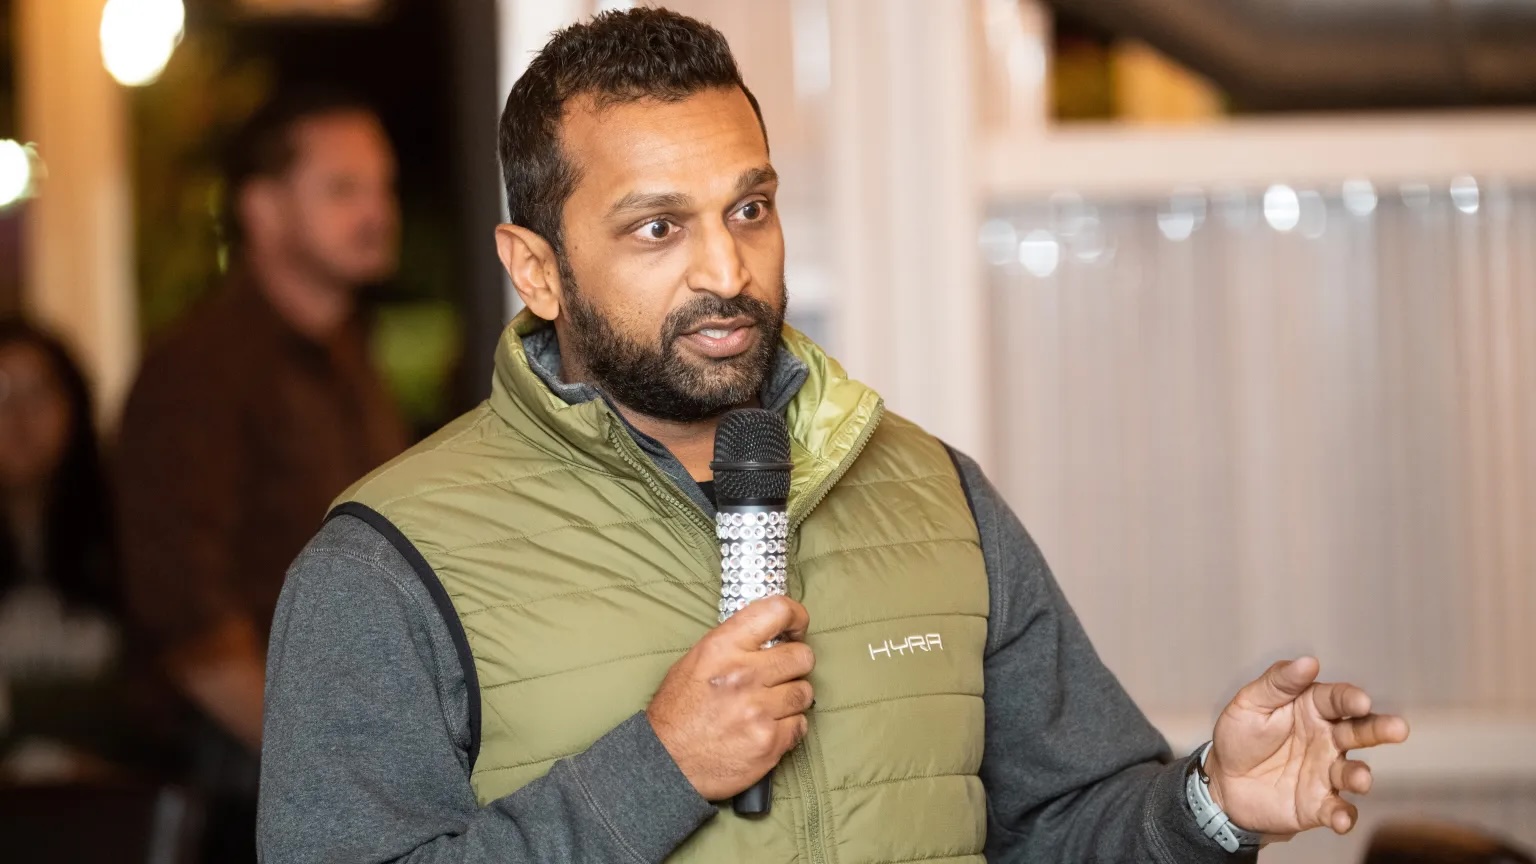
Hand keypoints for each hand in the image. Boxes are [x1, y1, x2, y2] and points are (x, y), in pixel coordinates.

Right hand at [646, 596, 814, 800]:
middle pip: (802, 656)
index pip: (777, 612)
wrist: (665, 763)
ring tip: (770, 706)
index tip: (796, 629)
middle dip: (795, 665)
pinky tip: (768, 728)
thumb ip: (734, 644)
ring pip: (804, 692)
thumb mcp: (696, 661)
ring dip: (792, 698)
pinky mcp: (769, 742)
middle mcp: (743, 674)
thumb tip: (771, 634)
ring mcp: (758, 710)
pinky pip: (800, 725)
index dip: (796, 617)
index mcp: (723, 647)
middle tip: (781, 675)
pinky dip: (789, 727)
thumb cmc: (678, 710)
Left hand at [1205, 657, 1409, 837]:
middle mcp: (1328, 739)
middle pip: (1360, 731)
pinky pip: (1338, 810)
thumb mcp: (1250, 703)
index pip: (1337, 699)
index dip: (1350, 698)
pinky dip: (1343, 816)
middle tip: (1399, 729)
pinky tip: (1339, 819)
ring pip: (1353, 772)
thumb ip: (1278, 683)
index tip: (1360, 701)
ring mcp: (1327, 773)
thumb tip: (1309, 661)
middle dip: (1380, 730)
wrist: (1222, 784)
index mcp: (1313, 709)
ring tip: (1360, 778)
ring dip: (1360, 776)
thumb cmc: (1239, 737)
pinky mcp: (1319, 805)